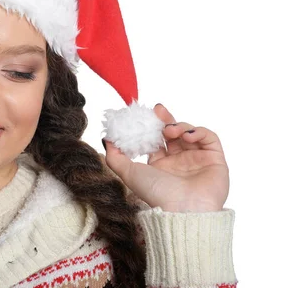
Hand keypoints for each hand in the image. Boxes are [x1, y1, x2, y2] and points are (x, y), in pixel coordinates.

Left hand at [104, 104, 229, 211]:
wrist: (184, 210)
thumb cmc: (157, 195)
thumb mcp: (128, 173)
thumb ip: (115, 157)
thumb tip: (107, 139)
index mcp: (160, 165)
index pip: (156, 139)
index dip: (151, 126)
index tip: (144, 115)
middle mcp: (179, 162)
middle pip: (173, 132)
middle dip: (165, 119)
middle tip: (158, 110)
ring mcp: (197, 160)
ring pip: (190, 132)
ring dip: (180, 126)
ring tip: (170, 131)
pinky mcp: (215, 159)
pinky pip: (209, 138)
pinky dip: (198, 131)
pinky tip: (187, 136)